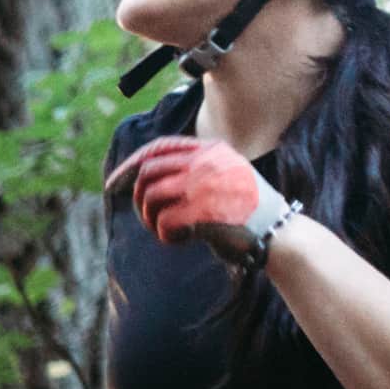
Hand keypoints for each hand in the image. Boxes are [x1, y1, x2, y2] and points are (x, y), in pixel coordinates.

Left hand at [105, 135, 288, 258]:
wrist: (278, 234)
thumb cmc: (244, 212)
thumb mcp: (221, 177)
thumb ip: (189, 171)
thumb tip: (139, 177)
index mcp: (210, 150)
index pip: (157, 148)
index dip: (129, 166)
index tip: (112, 185)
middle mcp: (207, 162)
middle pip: (147, 173)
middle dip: (139, 199)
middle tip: (149, 219)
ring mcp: (206, 185)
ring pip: (150, 197)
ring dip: (151, 220)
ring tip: (169, 230)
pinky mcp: (205, 211)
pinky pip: (163, 223)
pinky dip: (165, 236)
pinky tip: (181, 240)